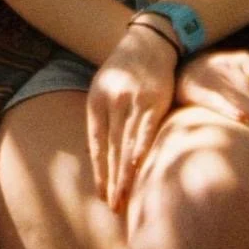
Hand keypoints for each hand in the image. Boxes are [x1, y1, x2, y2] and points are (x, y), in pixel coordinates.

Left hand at [86, 20, 178, 212]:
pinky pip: (146, 130)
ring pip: (127, 144)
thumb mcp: (103, 89)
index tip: (102, 194)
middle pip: (111, 148)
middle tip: (113, 206)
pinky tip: (138, 168)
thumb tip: (94, 154)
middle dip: (112, 180)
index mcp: (96, 99)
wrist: (147, 42)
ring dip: (125, 173)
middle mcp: (112, 100)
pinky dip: (141, 150)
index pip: (95, 143)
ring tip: (125, 198)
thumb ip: (101, 119)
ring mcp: (133, 100)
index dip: (99, 170)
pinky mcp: (153, 100)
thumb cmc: (123, 71)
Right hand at [175, 49, 248, 149]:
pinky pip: (215, 100)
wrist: (174, 63)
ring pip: (243, 100)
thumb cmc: (211, 73)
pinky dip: (228, 108)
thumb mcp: (233, 70)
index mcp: (242, 61)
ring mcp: (213, 77)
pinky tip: (241, 119)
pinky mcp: (196, 88)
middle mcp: (230, 68)